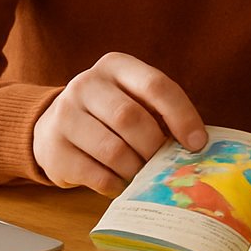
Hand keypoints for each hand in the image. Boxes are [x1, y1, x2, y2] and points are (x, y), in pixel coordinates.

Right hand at [32, 52, 206, 195]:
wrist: (53, 128)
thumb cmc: (110, 114)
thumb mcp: (134, 99)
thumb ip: (162, 113)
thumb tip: (196, 146)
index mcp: (115, 66)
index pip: (155, 85)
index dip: (182, 116)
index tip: (197, 144)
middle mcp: (86, 84)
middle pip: (131, 118)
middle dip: (155, 147)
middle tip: (164, 164)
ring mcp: (64, 115)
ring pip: (113, 150)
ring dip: (136, 169)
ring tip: (142, 173)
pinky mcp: (53, 149)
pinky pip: (96, 176)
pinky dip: (117, 185)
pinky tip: (121, 183)